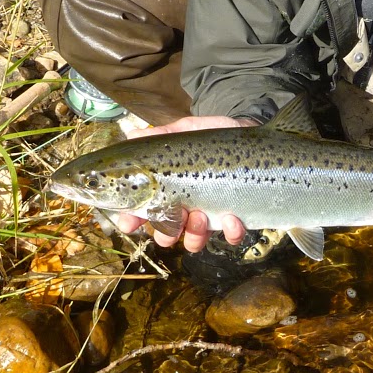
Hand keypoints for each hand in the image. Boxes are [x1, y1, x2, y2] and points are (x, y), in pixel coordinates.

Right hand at [111, 114, 255, 252]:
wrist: (245, 131)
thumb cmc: (211, 136)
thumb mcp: (185, 131)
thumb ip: (161, 136)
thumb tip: (133, 134)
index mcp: (168, 190)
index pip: (143, 211)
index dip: (131, 221)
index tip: (127, 222)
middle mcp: (185, 208)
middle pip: (166, 234)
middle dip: (166, 232)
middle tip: (175, 214)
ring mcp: (210, 216)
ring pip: (193, 241)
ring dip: (193, 234)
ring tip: (200, 216)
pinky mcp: (236, 217)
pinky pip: (231, 237)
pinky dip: (230, 232)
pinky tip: (231, 217)